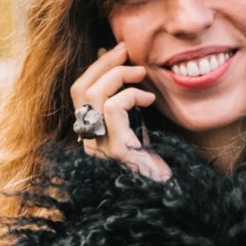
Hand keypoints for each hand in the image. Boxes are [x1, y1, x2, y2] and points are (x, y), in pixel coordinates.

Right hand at [70, 42, 169, 181]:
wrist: (167, 196)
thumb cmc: (155, 162)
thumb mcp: (136, 125)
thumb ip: (126, 103)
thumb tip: (123, 66)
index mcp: (90, 133)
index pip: (79, 92)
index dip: (95, 67)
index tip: (116, 51)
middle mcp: (87, 141)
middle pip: (80, 88)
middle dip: (103, 63)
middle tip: (125, 50)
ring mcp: (98, 147)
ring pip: (93, 94)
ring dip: (118, 75)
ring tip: (141, 73)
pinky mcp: (115, 150)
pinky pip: (113, 108)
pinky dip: (132, 96)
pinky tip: (149, 100)